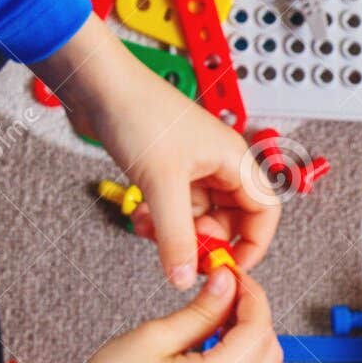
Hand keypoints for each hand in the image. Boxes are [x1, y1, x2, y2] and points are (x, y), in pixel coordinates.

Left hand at [33, 14, 279, 288]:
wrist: (98, 86)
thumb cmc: (138, 111)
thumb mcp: (160, 183)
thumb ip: (176, 236)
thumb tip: (186, 276)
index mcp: (232, 159)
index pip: (263, 210)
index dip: (253, 242)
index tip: (230, 266)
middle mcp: (216, 162)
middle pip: (228, 216)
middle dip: (204, 238)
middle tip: (181, 252)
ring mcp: (189, 164)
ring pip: (196, 214)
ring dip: (175, 230)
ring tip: (150, 230)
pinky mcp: (164, 167)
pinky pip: (172, 205)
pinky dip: (159, 218)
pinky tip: (141, 218)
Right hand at [56, 266, 281, 362]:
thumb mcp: (154, 337)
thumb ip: (200, 311)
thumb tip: (226, 286)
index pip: (258, 329)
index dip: (251, 295)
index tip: (234, 277)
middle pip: (270, 354)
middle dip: (254, 318)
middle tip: (225, 294)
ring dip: (250, 346)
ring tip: (214, 322)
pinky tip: (207, 354)